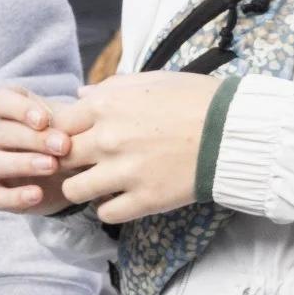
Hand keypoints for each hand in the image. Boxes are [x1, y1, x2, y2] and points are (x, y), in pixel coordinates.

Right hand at [0, 86, 81, 213]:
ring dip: (21, 164)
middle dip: (31, 139)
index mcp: (6, 108)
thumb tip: (81, 112)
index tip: (44, 120)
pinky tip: (37, 195)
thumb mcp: (73, 121)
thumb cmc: (69, 134)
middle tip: (63, 146)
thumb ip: (73, 116)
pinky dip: (15, 197)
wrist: (74, 169)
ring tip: (52, 167)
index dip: (18, 109)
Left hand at [60, 71, 219, 222]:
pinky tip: (120, 199)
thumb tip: (80, 96)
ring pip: (74, 190)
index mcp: (105, 107)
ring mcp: (125, 172)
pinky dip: (109, 209)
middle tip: (83, 163)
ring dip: (82, 188)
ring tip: (98, 184)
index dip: (62, 133)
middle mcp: (107, 139)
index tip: (74, 138)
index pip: (57, 125)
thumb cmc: (196, 99)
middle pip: (61, 158)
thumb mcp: (150, 80)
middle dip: (67, 161)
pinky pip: (106, 214)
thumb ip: (110, 88)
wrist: (236, 130)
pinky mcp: (146, 199)